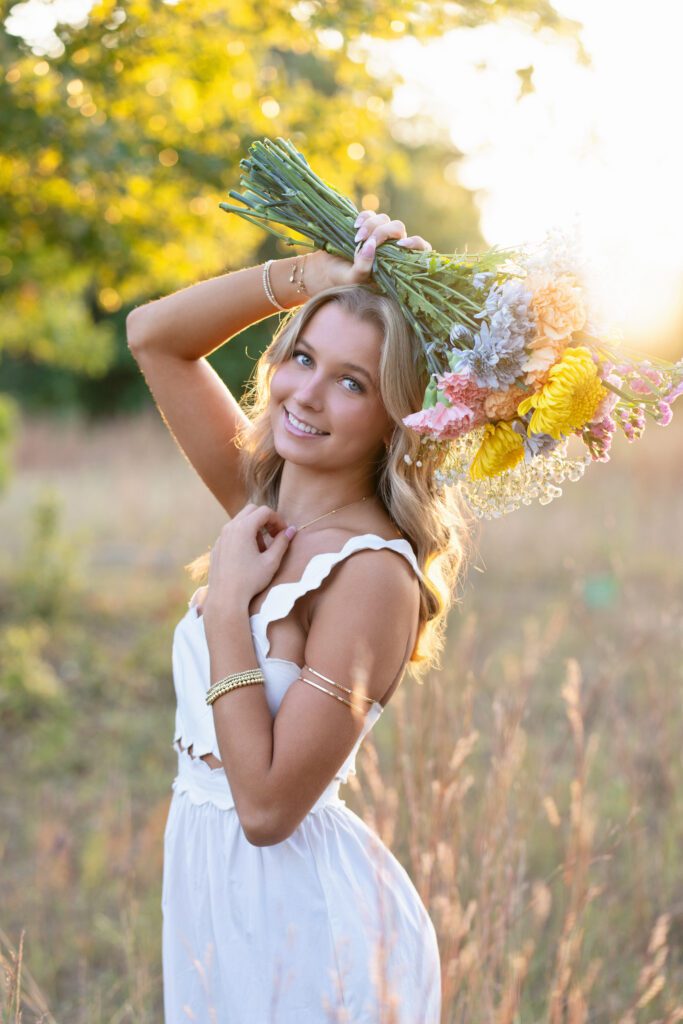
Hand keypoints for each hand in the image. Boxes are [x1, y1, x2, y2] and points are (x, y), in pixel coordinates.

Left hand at [202, 504, 294, 633]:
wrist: (226, 597)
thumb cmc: (250, 580)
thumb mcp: (271, 561)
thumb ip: (282, 542)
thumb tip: (291, 530)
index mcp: (243, 528)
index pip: (265, 511)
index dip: (278, 519)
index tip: (284, 532)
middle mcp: (230, 528)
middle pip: (251, 510)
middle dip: (265, 519)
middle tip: (274, 535)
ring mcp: (221, 537)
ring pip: (240, 521)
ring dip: (254, 528)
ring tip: (261, 549)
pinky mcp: (217, 547)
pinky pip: (231, 533)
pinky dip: (242, 536)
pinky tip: (248, 556)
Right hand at [304, 210, 432, 294]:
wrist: (324, 272)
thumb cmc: (343, 281)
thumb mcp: (354, 279)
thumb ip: (363, 267)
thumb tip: (370, 246)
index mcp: (396, 264)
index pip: (419, 250)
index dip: (416, 244)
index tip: (401, 245)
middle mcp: (391, 249)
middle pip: (398, 229)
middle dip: (383, 233)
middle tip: (363, 242)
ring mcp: (379, 236)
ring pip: (385, 220)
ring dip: (371, 226)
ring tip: (356, 238)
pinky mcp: (366, 226)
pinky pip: (371, 214)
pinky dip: (364, 217)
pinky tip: (354, 226)